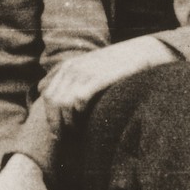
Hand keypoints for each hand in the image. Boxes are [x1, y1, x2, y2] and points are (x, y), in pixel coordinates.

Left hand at [39, 37, 176, 121]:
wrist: (142, 52)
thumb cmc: (119, 67)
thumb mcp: (93, 69)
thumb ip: (77, 81)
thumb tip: (60, 99)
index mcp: (68, 66)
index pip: (47, 93)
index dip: (49, 114)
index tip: (56, 130)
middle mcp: (72, 68)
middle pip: (52, 100)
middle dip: (55, 121)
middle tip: (62, 137)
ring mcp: (84, 72)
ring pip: (63, 103)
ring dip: (67, 121)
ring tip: (76, 131)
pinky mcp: (97, 78)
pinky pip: (78, 100)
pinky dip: (79, 114)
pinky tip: (86, 122)